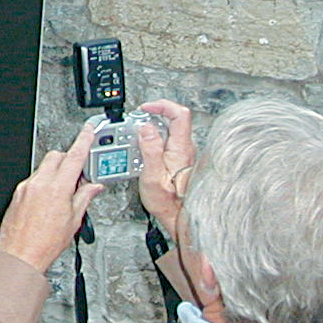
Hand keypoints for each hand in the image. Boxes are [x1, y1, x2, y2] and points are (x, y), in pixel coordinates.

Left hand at [0, 123, 104, 272]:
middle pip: (57, 156)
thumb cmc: (44, 244)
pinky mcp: (18, 193)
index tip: (89, 131)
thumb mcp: (74, 221)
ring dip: (56, 173)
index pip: (74, 156)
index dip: (84, 140)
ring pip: (44, 168)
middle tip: (78, 175)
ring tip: (63, 194)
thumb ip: (84, 198)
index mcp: (57, 188)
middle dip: (69, 160)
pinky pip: (34, 180)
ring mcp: (26, 187)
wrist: (20, 255)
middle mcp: (39, 184)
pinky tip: (48, 201)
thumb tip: (93, 187)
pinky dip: (44, 183)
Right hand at [137, 99, 195, 237]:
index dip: (162, 105)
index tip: (145, 109)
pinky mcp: (179, 160)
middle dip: (153, 116)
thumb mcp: (152, 176)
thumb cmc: (167, 202)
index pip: (179, 113)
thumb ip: (150, 149)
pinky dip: (154, 141)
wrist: (179, 217)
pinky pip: (167, 142)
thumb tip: (146, 128)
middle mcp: (185, 148)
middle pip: (174, 119)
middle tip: (137, 123)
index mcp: (181, 148)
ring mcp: (184, 153)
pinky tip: (143, 152)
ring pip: (169, 130)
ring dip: (152, 129)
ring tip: (137, 139)